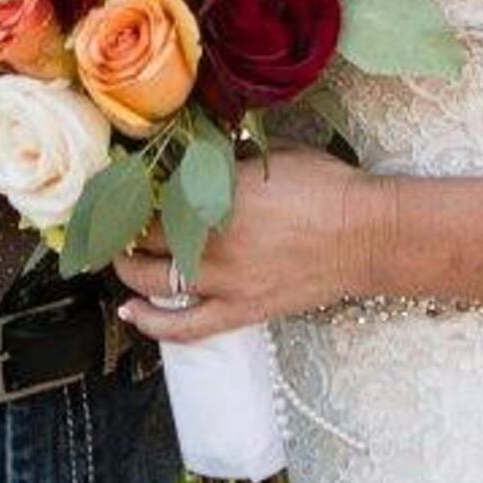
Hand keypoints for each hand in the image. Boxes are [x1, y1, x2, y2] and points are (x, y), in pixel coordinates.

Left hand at [113, 149, 381, 342]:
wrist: (367, 234)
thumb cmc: (326, 187)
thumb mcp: (270, 155)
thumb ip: (225, 159)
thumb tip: (192, 158)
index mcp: (217, 193)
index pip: (150, 194)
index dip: (129, 190)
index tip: (119, 184)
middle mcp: (211, 239)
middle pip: (144, 237)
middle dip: (122, 228)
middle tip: (115, 219)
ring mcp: (224, 281)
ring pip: (152, 281)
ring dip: (127, 269)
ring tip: (121, 256)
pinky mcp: (240, 310)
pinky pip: (184, 328)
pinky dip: (152, 323)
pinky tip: (132, 312)